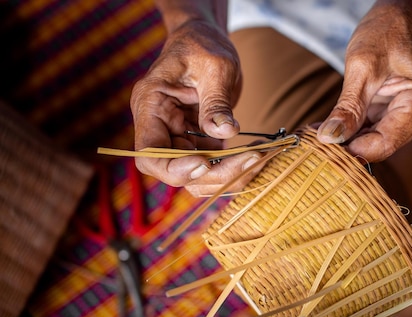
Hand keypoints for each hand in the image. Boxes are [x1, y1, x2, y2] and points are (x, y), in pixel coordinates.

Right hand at [131, 19, 261, 196]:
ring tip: (259, 157)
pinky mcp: (200, 143)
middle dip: (215, 173)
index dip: (174, 169)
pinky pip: (215, 167)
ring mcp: (179, 139)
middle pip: (178, 173)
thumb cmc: (203, 45)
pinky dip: (236, 167)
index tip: (205, 164)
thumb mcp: (214, 66)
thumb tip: (225, 132)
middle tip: (252, 158)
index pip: (150, 155)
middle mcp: (160, 129)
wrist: (206, 42)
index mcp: (150, 107)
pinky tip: (258, 153)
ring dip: (229, 175)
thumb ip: (216, 101)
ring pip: (198, 177)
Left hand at [317, 0, 411, 161]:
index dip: (354, 149)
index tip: (324, 148)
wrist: (400, 16)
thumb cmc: (386, 31)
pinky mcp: (406, 115)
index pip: (387, 142)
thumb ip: (348, 107)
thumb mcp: (362, 68)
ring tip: (321, 129)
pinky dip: (357, 129)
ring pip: (379, 139)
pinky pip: (379, 129)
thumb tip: (330, 138)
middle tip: (317, 138)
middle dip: (350, 143)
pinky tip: (335, 124)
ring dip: (351, 137)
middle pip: (383, 143)